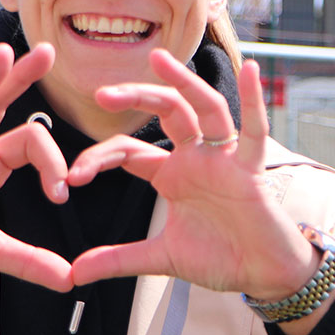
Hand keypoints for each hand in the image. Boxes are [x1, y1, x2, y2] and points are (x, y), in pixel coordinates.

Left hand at [67, 49, 319, 300]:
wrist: (263, 275)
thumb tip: (74, 275)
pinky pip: (254, 130)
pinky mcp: (251, 169)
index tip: (71, 177)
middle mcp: (196, 157)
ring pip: (203, 108)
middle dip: (134, 97)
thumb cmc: (220, 258)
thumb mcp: (161, 258)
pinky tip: (251, 70)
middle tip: (101, 92)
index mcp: (172, 174)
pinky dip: (254, 100)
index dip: (98, 158)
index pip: (128, 151)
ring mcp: (224, 159)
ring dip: (183, 82)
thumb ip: (118, 260)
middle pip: (165, 112)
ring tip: (158, 59)